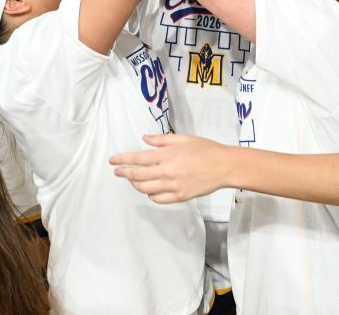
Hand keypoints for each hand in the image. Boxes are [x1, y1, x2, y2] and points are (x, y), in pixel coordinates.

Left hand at [110, 134, 230, 203]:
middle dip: (124, 173)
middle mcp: (168, 171)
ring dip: (135, 184)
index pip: (139, 158)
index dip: (123, 160)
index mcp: (169, 154)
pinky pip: (158, 198)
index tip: (113, 161)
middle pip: (138, 175)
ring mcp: (173, 186)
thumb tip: (145, 140)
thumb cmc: (206, 149)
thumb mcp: (185, 138)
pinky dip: (150, 194)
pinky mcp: (179, 196)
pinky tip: (149, 189)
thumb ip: (163, 140)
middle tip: (118, 172)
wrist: (224, 166)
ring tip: (133, 180)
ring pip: (145, 189)